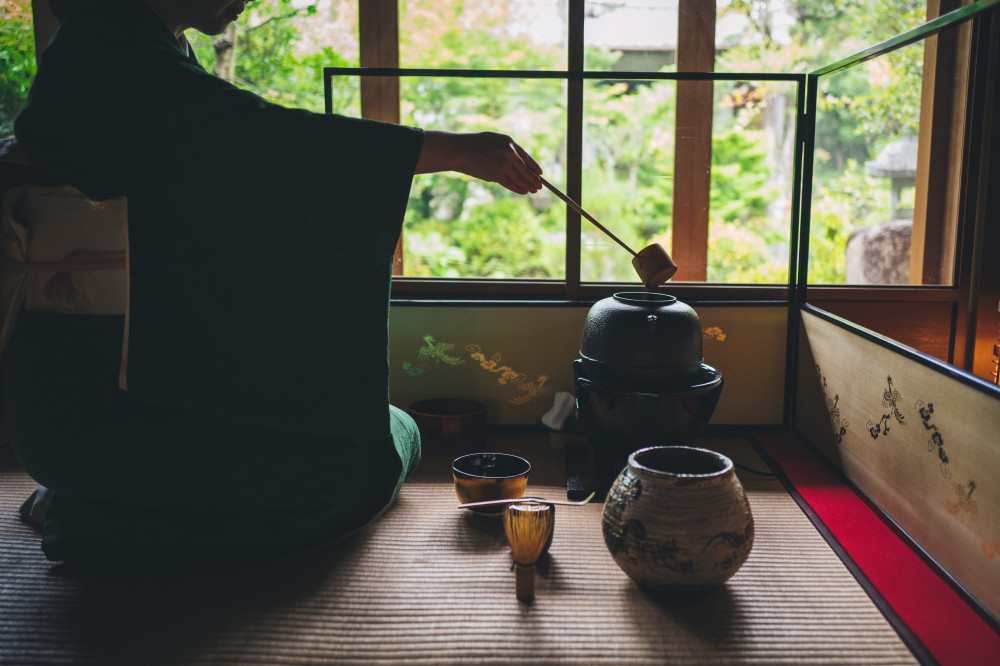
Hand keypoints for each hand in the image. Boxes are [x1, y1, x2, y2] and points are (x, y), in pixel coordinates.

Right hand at [416, 131, 542, 194]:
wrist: (458, 150)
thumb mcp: (492, 140)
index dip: (533, 165)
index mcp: (509, 141)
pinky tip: (524, 191)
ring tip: (534, 191)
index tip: (540, 172)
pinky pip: (510, 183)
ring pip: (519, 177)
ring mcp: (503, 164)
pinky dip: (518, 188)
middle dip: (534, 178)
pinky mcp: (496, 174)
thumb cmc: (473, 144)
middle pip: (525, 168)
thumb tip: (516, 164)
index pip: (525, 156)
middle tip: (540, 186)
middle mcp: (509, 152)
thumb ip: (505, 150)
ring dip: (528, 185)